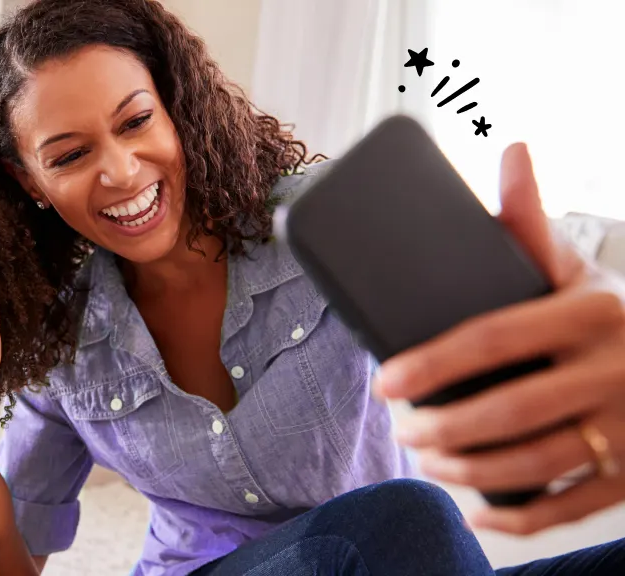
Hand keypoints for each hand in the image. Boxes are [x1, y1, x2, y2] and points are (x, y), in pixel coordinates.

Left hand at [375, 143, 624, 534]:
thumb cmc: (614, 319)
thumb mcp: (579, 273)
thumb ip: (536, 224)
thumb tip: (513, 149)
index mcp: (590, 313)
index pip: (492, 338)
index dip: (431, 365)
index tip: (386, 382)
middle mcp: (614, 370)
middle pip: (507, 409)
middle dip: (442, 427)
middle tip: (404, 430)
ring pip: (535, 462)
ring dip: (468, 470)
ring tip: (429, 461)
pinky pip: (573, 505)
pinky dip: (521, 519)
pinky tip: (479, 514)